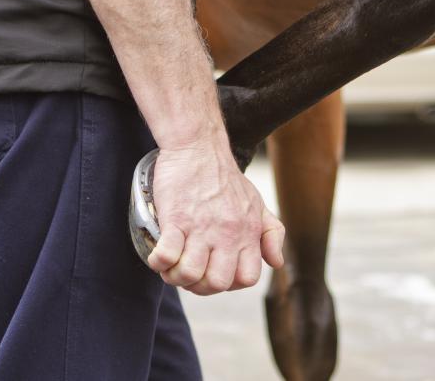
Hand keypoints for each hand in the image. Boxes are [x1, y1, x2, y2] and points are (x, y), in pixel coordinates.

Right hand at [145, 146, 284, 295]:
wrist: (199, 147)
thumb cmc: (226, 178)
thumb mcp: (258, 204)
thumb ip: (271, 234)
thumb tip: (276, 262)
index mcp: (248, 232)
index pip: (247, 278)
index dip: (229, 284)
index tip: (214, 272)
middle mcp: (228, 233)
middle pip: (217, 283)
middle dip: (200, 286)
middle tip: (189, 272)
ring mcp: (201, 227)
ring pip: (190, 274)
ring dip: (176, 277)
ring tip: (172, 265)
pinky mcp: (176, 218)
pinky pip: (166, 256)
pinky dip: (158, 262)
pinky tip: (158, 255)